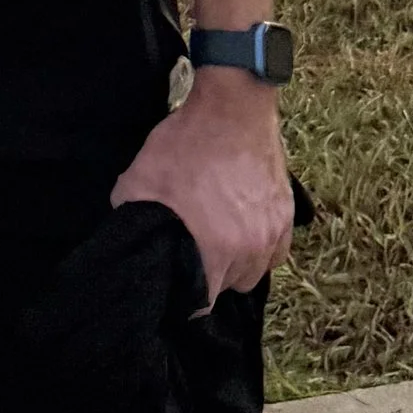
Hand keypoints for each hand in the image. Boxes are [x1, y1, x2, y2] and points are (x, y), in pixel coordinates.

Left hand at [110, 68, 292, 301]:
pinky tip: (244, 230)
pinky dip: (261, 249)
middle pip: (229, 287)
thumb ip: (131, 216)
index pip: (202, 305)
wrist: (233, 107)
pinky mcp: (288, 215)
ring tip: (218, 239)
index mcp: (214, 250)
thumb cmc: (185, 143)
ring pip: (255, 272)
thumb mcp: (140, 178)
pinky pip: (276, 253)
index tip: (175, 285)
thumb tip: (124, 239)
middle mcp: (250, 251)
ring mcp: (273, 233)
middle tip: (193, 250)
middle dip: (210, 276)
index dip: (185, 300)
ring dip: (237, 264)